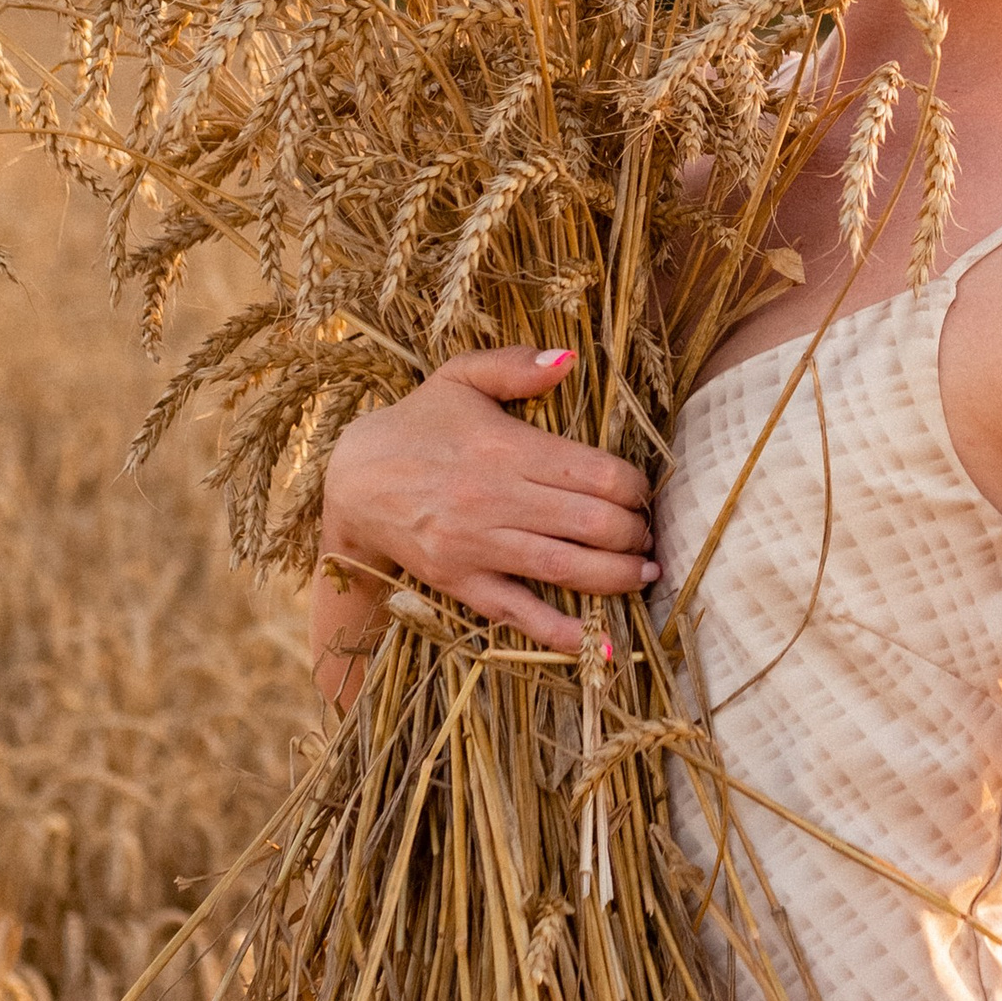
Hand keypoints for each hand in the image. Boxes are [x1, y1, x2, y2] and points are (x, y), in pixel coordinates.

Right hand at [312, 347, 655, 684]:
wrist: (352, 479)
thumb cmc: (417, 424)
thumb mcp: (460, 379)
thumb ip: (515, 366)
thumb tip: (570, 358)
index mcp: (506, 447)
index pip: (597, 473)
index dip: (634, 488)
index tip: (642, 492)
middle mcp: (496, 499)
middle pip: (592, 523)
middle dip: (635, 533)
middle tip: (649, 535)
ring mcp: (477, 546)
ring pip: (566, 568)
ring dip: (618, 577)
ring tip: (644, 574)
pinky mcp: (460, 582)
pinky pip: (518, 612)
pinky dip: (561, 632)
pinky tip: (600, 642)